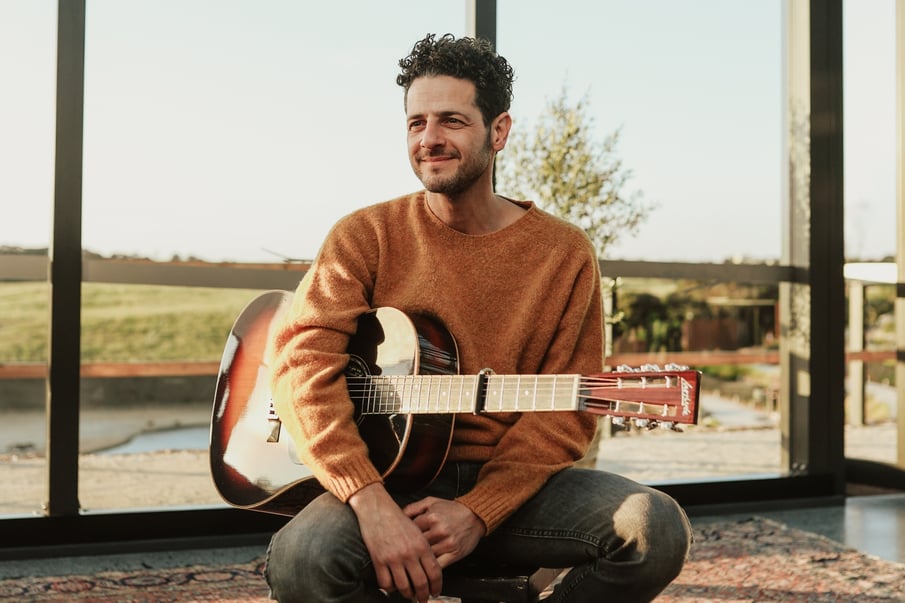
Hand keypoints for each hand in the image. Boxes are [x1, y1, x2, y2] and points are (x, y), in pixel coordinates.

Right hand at [348, 484, 441, 601]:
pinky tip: (392, 586)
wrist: (377, 509)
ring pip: (404, 587)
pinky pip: (386, 583)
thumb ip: (424, 549)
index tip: (435, 592)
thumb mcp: (417, 531)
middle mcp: (409, 553)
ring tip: (409, 595)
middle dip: (423, 595)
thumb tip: (430, 568)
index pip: (435, 572)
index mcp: (422, 545)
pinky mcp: (379, 560)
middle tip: (423, 599)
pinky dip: (390, 588)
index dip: (437, 586)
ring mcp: (393, 558)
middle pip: (420, 583)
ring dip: (407, 594)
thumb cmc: (397, 519)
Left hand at [404, 497, 486, 566]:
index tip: (400, 540)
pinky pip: (438, 566)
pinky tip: (423, 570)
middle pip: (416, 545)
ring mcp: (447, 543)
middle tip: (402, 554)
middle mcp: (440, 530)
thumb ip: (413, 507)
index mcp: (432, 517)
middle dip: (409, 550)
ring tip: (409, 564)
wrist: (475, 516)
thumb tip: (398, 515)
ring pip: (425, 557)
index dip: (404, 536)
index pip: (410, 530)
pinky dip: (429, 570)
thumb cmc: (452, 509)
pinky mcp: (454, 554)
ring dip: (417, 561)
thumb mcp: (431, 502)